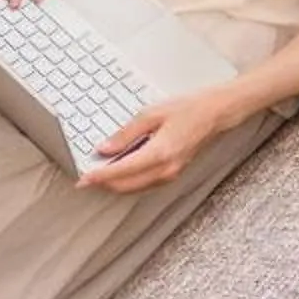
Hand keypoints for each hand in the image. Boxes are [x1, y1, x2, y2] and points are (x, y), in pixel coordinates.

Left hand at [80, 89, 238, 194]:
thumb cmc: (187, 110)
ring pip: (135, 188)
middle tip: (85, 178)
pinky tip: (119, 169)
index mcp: (159, 153)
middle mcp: (166, 169)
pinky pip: (145, 183)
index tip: (82, 179)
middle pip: (126, 186)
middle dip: (104, 184)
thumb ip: (125, 134)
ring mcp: (171, 174)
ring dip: (115, 183)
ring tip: (98, 173)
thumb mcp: (150, 114)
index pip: (121, 171)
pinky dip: (129, 180)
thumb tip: (104, 149)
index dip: (98, 176)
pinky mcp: (172, 173)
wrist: (215, 114)